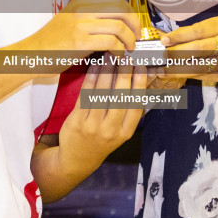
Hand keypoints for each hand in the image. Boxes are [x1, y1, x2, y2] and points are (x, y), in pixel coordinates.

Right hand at [11, 0, 141, 77]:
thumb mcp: (72, 21)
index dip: (131, 13)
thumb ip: (93, 18)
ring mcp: (80, 24)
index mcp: (81, 1)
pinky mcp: (79, 41)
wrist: (32, 55)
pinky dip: (119, 49)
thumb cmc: (53, 42)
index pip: (116, 0)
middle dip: (135, 25)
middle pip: (122, 9)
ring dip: (129, 40)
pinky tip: (117, 55)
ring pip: (119, 26)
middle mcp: (81, 8)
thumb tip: (120, 22)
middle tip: (136, 37)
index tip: (134, 26)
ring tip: (128, 49)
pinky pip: (111, 42)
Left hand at [56, 58, 150, 175]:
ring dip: (107, 72)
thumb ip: (130, 112)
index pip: (135, 105)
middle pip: (119, 97)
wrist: (78, 160)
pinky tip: (95, 67)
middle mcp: (110, 130)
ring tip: (110, 57)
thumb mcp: (120, 132)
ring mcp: (92, 126)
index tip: (141, 67)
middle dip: (124, 74)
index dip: (139, 85)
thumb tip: (141, 84)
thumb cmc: (103, 141)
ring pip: (102, 93)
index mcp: (125, 133)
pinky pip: (86, 95)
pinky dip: (91, 78)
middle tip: (126, 57)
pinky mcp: (76, 121)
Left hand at [162, 16, 217, 87]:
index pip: (197, 31)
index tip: (164, 40)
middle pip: (194, 50)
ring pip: (196, 66)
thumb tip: (181, 37)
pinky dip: (188, 75)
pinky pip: (203, 76)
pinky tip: (177, 75)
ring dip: (176, 68)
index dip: (178, 36)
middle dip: (174, 54)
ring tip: (161, 68)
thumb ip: (208, 32)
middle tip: (159, 55)